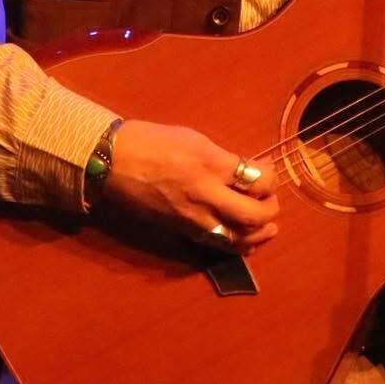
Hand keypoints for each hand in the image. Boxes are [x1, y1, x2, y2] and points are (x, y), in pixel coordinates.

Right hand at [98, 121, 280, 252]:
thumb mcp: (194, 138)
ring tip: (268, 226)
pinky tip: (246, 240)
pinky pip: (218, 244)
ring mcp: (193, 217)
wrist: (113, 162)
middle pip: (253, 214)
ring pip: (238, 237)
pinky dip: (238, 244)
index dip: (271, 176)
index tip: (267, 169)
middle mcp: (205, 194)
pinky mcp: (182, 230)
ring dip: (259, 233)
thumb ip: (223, 158)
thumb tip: (249, 167)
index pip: (257, 179)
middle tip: (270, 199)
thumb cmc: (153, 141)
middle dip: (270, 208)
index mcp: (210, 164)